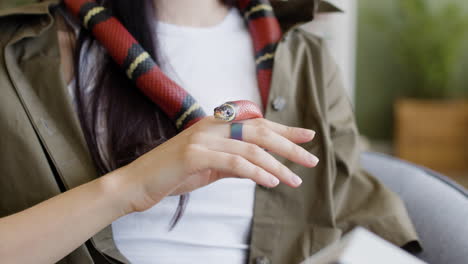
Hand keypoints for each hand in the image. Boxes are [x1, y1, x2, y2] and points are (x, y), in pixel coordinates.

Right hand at [116, 116, 318, 212]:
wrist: (136, 184)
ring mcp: (201, 139)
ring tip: (295, 179)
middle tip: (311, 158)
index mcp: (214, 125)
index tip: (307, 136)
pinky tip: (271, 182)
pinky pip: (234, 162)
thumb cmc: (172, 175)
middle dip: (289, 144)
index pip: (257, 124)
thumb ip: (233, 163)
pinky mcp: (194, 155)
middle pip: (260, 131)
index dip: (284, 129)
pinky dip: (256, 172)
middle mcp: (210, 126)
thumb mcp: (209, 167)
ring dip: (278, 164)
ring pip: (251, 147)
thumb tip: (260, 167)